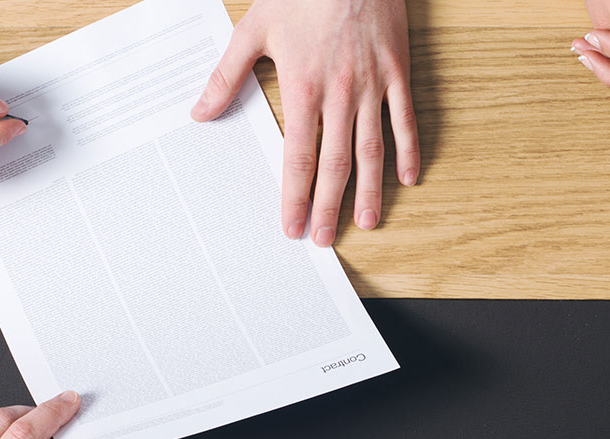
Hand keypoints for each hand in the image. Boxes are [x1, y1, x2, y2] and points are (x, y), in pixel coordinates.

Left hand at [192, 0, 418, 246]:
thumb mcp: (254, 29)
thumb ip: (227, 76)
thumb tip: (200, 113)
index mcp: (304, 87)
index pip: (298, 156)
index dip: (294, 195)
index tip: (291, 225)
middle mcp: (341, 94)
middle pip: (335, 163)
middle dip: (327, 206)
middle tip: (323, 238)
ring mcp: (373, 85)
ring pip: (371, 149)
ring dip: (369, 190)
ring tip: (367, 222)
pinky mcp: (398, 71)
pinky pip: (405, 119)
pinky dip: (408, 150)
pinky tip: (407, 178)